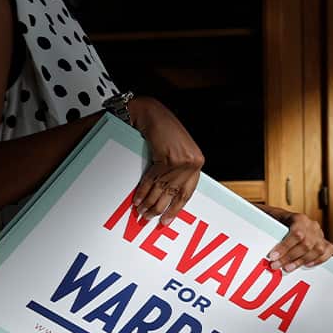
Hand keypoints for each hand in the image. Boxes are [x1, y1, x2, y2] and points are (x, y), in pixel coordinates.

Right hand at [128, 97, 203, 226]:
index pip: (187, 192)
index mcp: (195, 161)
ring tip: (141, 212)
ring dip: (149, 203)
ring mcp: (180, 160)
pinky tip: (137, 200)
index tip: (167, 220)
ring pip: (161, 189)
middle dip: (160, 209)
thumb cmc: (163, 128)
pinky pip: (152, 180)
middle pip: (173, 193)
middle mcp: (191, 162)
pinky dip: (143, 191)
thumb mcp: (176, 149)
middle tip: (150, 219)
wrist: (151, 112)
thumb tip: (168, 190)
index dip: (175, 208)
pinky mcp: (167, 158)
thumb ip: (177, 168)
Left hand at [263, 208, 332, 271]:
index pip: (297, 234)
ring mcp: (319, 233)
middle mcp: (312, 225)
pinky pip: (328, 251)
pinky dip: (319, 259)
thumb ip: (265, 227)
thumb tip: (257, 235)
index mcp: (299, 218)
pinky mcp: (323, 241)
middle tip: (275, 265)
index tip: (273, 256)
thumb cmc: (274, 220)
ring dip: (301, 261)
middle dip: (290, 257)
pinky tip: (306, 265)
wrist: (281, 218)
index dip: (285, 247)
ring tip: (287, 268)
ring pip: (317, 249)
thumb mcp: (267, 219)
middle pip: (306, 244)